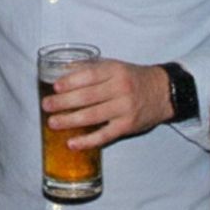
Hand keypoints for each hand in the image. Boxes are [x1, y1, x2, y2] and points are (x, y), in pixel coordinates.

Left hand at [43, 59, 172, 149]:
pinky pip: (104, 135)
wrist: (163, 92)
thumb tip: (61, 71)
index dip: (71, 82)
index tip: (55, 87)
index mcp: (115, 71)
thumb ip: (91, 68)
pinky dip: (87, 141)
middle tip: (46, 105)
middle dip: (64, 102)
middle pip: (88, 96)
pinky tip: (72, 143)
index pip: (89, 75)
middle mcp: (121, 89)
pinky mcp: (127, 126)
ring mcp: (125, 109)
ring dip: (70, 121)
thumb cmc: (132, 78)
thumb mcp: (114, 66)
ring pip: (93, 116)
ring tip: (53, 122)